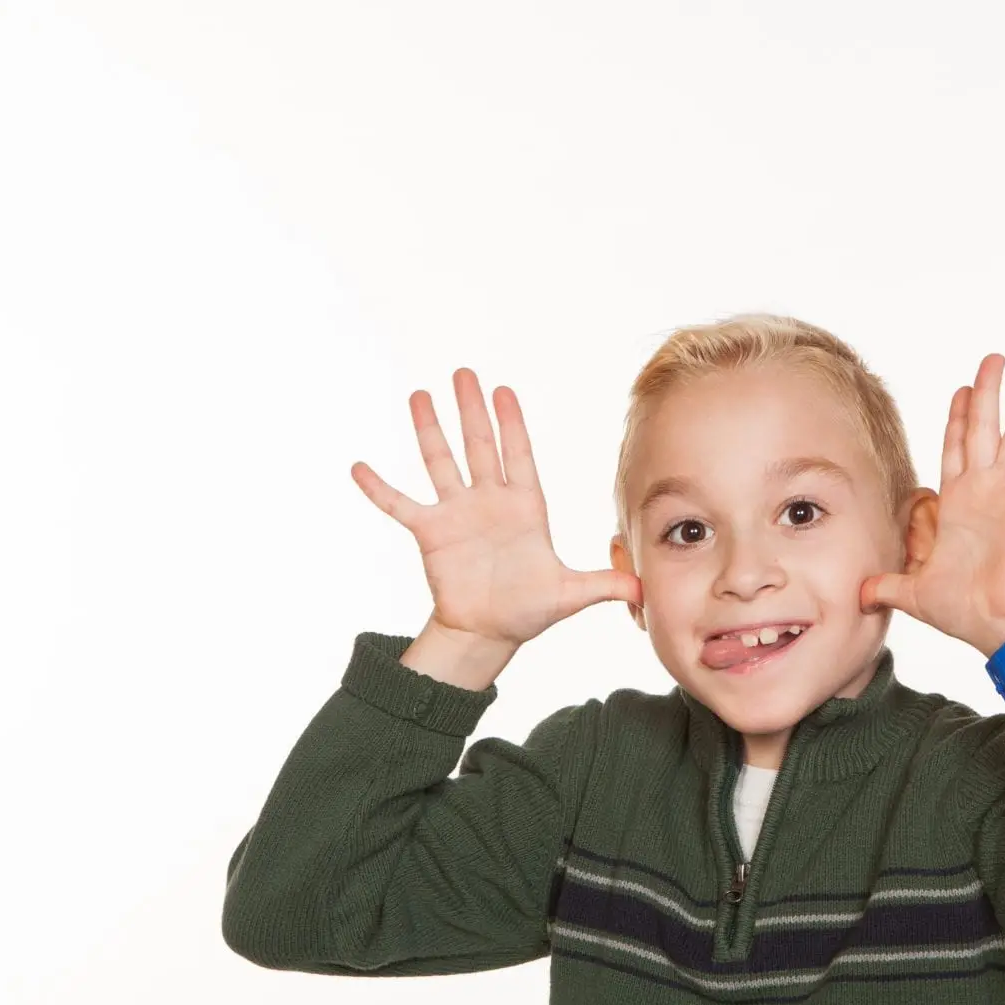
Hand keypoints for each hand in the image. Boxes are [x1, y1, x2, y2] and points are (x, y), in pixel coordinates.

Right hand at [351, 368, 641, 646]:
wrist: (489, 632)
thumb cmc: (529, 609)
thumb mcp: (571, 595)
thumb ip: (605, 585)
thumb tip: (645, 590)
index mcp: (525, 508)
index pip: (518, 455)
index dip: (511, 424)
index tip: (503, 390)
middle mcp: (489, 501)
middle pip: (479, 446)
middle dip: (471, 410)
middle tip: (464, 371)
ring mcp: (457, 513)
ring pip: (440, 463)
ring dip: (429, 430)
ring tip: (419, 395)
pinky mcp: (430, 533)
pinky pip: (400, 505)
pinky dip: (379, 488)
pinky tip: (359, 467)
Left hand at [860, 354, 1004, 655]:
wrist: (1001, 627)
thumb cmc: (966, 612)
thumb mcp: (913, 592)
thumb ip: (888, 585)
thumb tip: (860, 594)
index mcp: (958, 504)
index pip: (956, 448)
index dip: (958, 418)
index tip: (962, 389)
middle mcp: (986, 490)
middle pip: (984, 428)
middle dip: (987, 393)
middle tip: (993, 359)